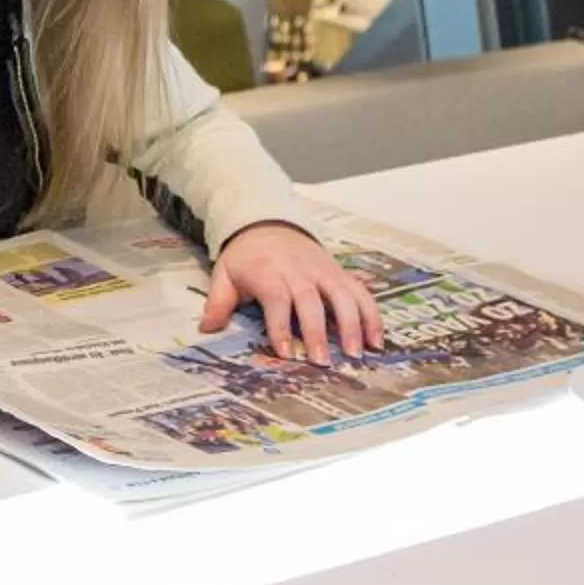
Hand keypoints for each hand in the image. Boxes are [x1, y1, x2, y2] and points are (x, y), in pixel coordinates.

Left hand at [201, 223, 384, 365]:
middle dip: (317, 332)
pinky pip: (361, 292)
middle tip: (322, 361)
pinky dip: (372, 315)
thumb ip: (218, 302)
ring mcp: (323, 271)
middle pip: (311, 301)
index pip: (277, 300)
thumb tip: (206, 329)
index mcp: (269, 272)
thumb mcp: (225, 274)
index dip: (281, 326)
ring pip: (342, 296)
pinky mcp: (340, 273)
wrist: (268, 223)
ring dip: (352, 325)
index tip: (286, 353)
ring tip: (356, 353)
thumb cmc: (246, 257)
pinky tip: (377, 340)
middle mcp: (299, 271)